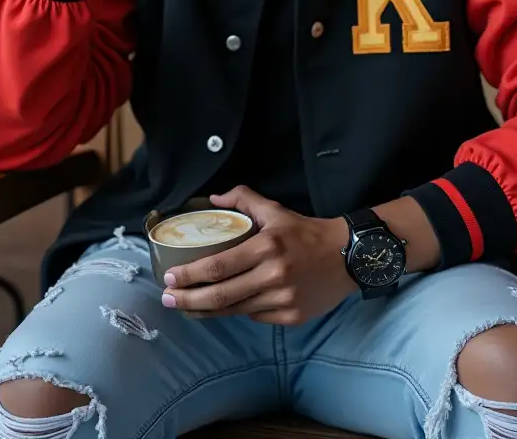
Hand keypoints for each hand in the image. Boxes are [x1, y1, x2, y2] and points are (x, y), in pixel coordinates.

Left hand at [160, 187, 356, 324]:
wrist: (348, 256)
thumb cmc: (306, 231)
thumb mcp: (275, 210)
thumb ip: (243, 199)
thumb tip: (212, 199)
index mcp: (266, 247)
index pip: (218, 267)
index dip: (190, 275)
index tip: (170, 278)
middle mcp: (273, 276)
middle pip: (220, 295)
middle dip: (189, 300)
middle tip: (169, 299)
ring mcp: (283, 300)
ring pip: (235, 310)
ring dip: (207, 311)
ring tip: (187, 307)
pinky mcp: (292, 317)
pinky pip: (256, 316)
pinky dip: (240, 311)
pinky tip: (227, 306)